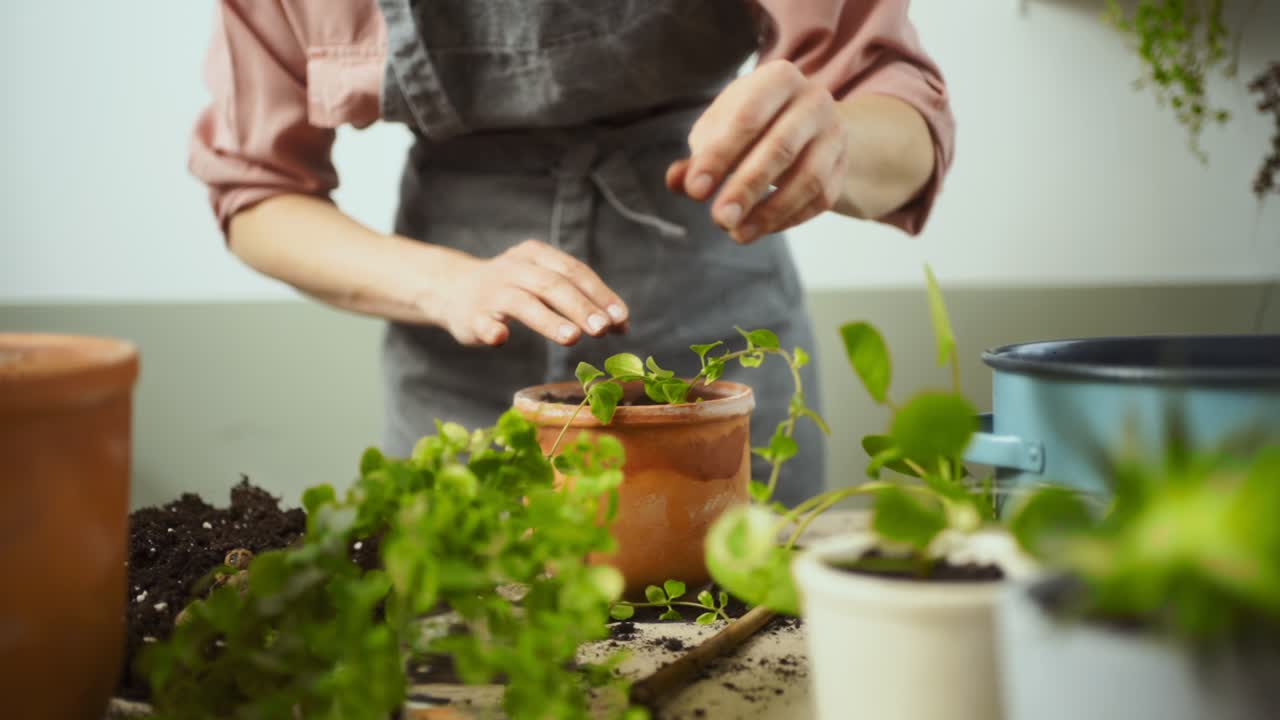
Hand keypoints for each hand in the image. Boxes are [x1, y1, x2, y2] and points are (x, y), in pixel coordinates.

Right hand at [434, 240, 628, 347]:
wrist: (452, 288)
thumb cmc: (513, 289)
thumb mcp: (545, 284)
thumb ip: (580, 301)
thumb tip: (623, 325)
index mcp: (537, 255)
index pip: (574, 272)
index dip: (600, 294)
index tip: (621, 319)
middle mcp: (515, 268)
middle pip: (553, 285)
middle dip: (580, 307)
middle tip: (602, 330)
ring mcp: (492, 291)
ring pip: (523, 303)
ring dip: (548, 320)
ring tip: (572, 337)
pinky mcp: (471, 315)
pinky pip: (482, 322)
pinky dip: (492, 329)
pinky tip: (501, 339)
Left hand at [666, 60, 847, 243]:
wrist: (805, 122)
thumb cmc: (752, 125)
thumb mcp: (720, 130)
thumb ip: (698, 157)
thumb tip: (676, 181)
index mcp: (778, 78)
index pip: (748, 119)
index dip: (719, 157)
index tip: (695, 190)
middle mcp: (814, 100)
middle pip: (781, 148)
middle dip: (746, 187)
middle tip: (719, 219)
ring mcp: (834, 133)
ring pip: (808, 178)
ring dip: (770, 211)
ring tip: (737, 233)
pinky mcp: (843, 166)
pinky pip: (821, 198)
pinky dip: (788, 218)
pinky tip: (759, 229)